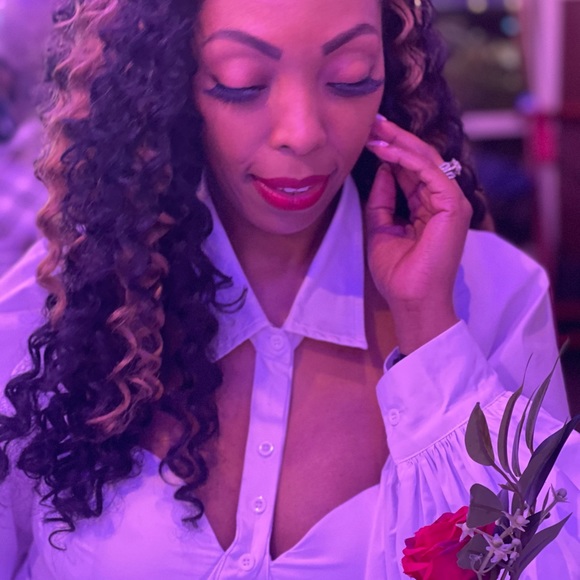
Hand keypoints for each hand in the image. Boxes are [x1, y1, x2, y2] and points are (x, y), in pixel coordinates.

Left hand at [365, 115, 471, 353]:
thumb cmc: (397, 272)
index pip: (409, 171)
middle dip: (394, 139)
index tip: (367, 137)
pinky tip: (385, 149)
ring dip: (399, 142)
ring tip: (374, 129)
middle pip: (418, 160)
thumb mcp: (381, 228)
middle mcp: (441, 201)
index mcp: (427, 207)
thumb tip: (382, 170)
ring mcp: (450, 202)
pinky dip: (406, 158)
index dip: (390, 152)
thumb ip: (383, 199)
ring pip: (426, 159)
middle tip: (371, 122)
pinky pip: (428, 171)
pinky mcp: (452, 205)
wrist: (410, 298)